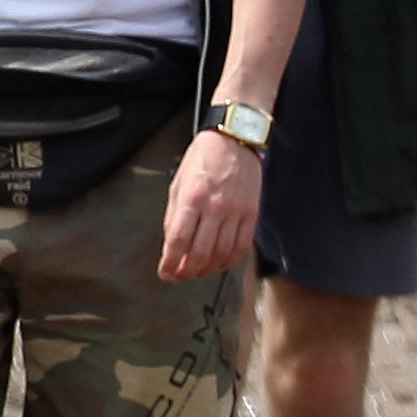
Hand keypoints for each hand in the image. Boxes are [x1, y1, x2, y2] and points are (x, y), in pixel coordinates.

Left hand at [160, 131, 263, 282]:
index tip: (165, 272)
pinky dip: (230, 261)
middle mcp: (214, 207)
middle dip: (187, 271)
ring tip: (198, 271)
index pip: (178, 240)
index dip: (170, 262)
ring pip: (222, 254)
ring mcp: (236, 212)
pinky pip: (242, 246)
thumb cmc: (204, 158)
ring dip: (208, 269)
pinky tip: (221, 262)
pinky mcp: (252, 213)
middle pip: (200, 253)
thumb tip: (173, 243)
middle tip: (180, 276)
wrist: (235, 140)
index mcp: (192, 198)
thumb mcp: (179, 183)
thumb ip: (175, 214)